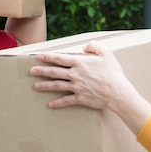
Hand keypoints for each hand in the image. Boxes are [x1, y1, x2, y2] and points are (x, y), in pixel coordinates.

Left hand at [30, 41, 150, 134]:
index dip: (48, 57)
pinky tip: (50, 104)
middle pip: (54, 72)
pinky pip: (66, 101)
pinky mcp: (80, 98)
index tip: (40, 56)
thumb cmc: (113, 73)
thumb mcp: (107, 53)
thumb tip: (85, 47)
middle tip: (32, 71)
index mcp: (80, 63)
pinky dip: (57, 103)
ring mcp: (76, 87)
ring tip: (36, 86)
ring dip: (45, 86)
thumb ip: (94, 46)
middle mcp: (75, 75)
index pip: (60, 58)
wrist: (118, 92)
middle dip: (42, 71)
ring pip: (56, 85)